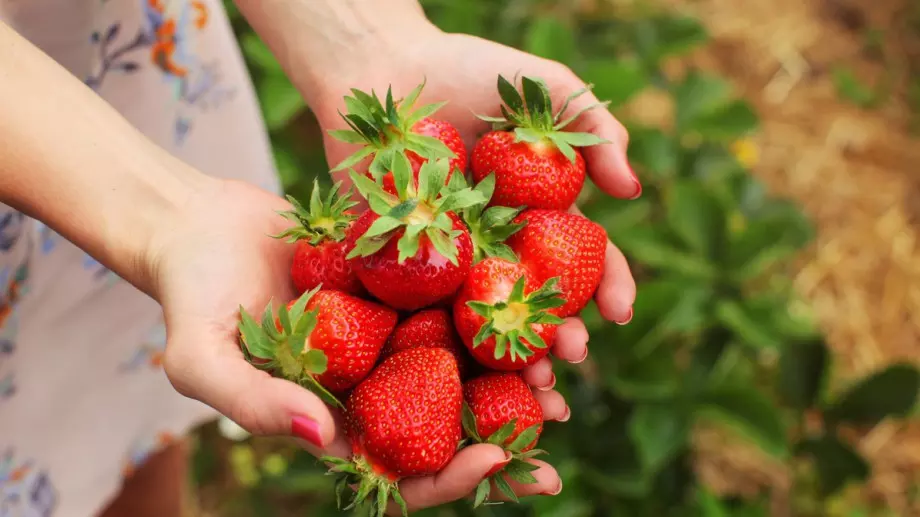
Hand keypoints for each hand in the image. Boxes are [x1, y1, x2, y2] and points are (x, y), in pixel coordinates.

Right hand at [151, 178, 570, 510]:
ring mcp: (389, 335)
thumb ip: (251, 403)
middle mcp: (371, 386)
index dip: (449, 479)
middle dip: (508, 430)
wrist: (200, 224)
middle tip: (557, 417)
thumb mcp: (201, 358)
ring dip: (514, 366)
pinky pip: (452, 298)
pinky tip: (534, 291)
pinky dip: (491, 302)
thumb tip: (322, 437)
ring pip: (464, 361)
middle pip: (448, 425)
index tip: (495, 459)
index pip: (400, 474)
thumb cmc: (191, 299)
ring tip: (565, 356)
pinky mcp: (400, 285)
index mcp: (334, 422)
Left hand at [311, 28, 638, 509]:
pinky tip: (464, 370)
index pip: (581, 258)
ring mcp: (450, 258)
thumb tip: (633, 190)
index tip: (621, 311)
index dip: (605, 285)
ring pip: (486, 320)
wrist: (382, 66)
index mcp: (536, 212)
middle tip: (574, 357)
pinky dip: (446, 345)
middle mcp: (497, 243)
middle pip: (536, 301)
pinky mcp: (399, 263)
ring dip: (512, 355)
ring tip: (532, 380)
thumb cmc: (467, 71)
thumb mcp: (544, 88)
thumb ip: (596, 129)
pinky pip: (424, 312)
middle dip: (562, 334)